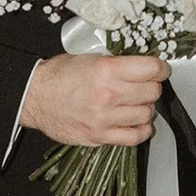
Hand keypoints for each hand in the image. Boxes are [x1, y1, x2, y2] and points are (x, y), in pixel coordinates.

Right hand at [20, 53, 169, 146]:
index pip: (152, 69)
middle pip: (153, 92)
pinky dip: (141, 130)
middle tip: (146, 85)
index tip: (160, 70)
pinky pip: (134, 137)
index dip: (161, 68)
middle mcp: (109, 95)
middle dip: (153, 87)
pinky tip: (136, 122)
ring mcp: (105, 118)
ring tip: (137, 103)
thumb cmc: (59, 75)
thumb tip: (142, 68)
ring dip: (146, 108)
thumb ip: (118, 64)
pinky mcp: (99, 136)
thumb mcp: (91, 58)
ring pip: (147, 115)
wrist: (34, 97)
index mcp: (107, 70)